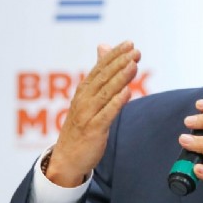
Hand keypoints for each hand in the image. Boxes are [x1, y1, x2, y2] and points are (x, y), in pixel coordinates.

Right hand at [45, 41, 140, 186]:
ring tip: (133, 65)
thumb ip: (99, 73)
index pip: (100, 68)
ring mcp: (87, 114)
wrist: (67, 158)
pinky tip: (127, 93)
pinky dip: (116, 103)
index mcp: (84, 91)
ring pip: (106, 93)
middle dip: (119, 62)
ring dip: (120, 78)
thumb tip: (103, 46)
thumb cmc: (81, 126)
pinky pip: (106, 114)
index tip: (129, 44)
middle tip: (135, 51)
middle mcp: (84, 99)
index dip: (114, 55)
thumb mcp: (88, 97)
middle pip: (103, 77)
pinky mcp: (93, 130)